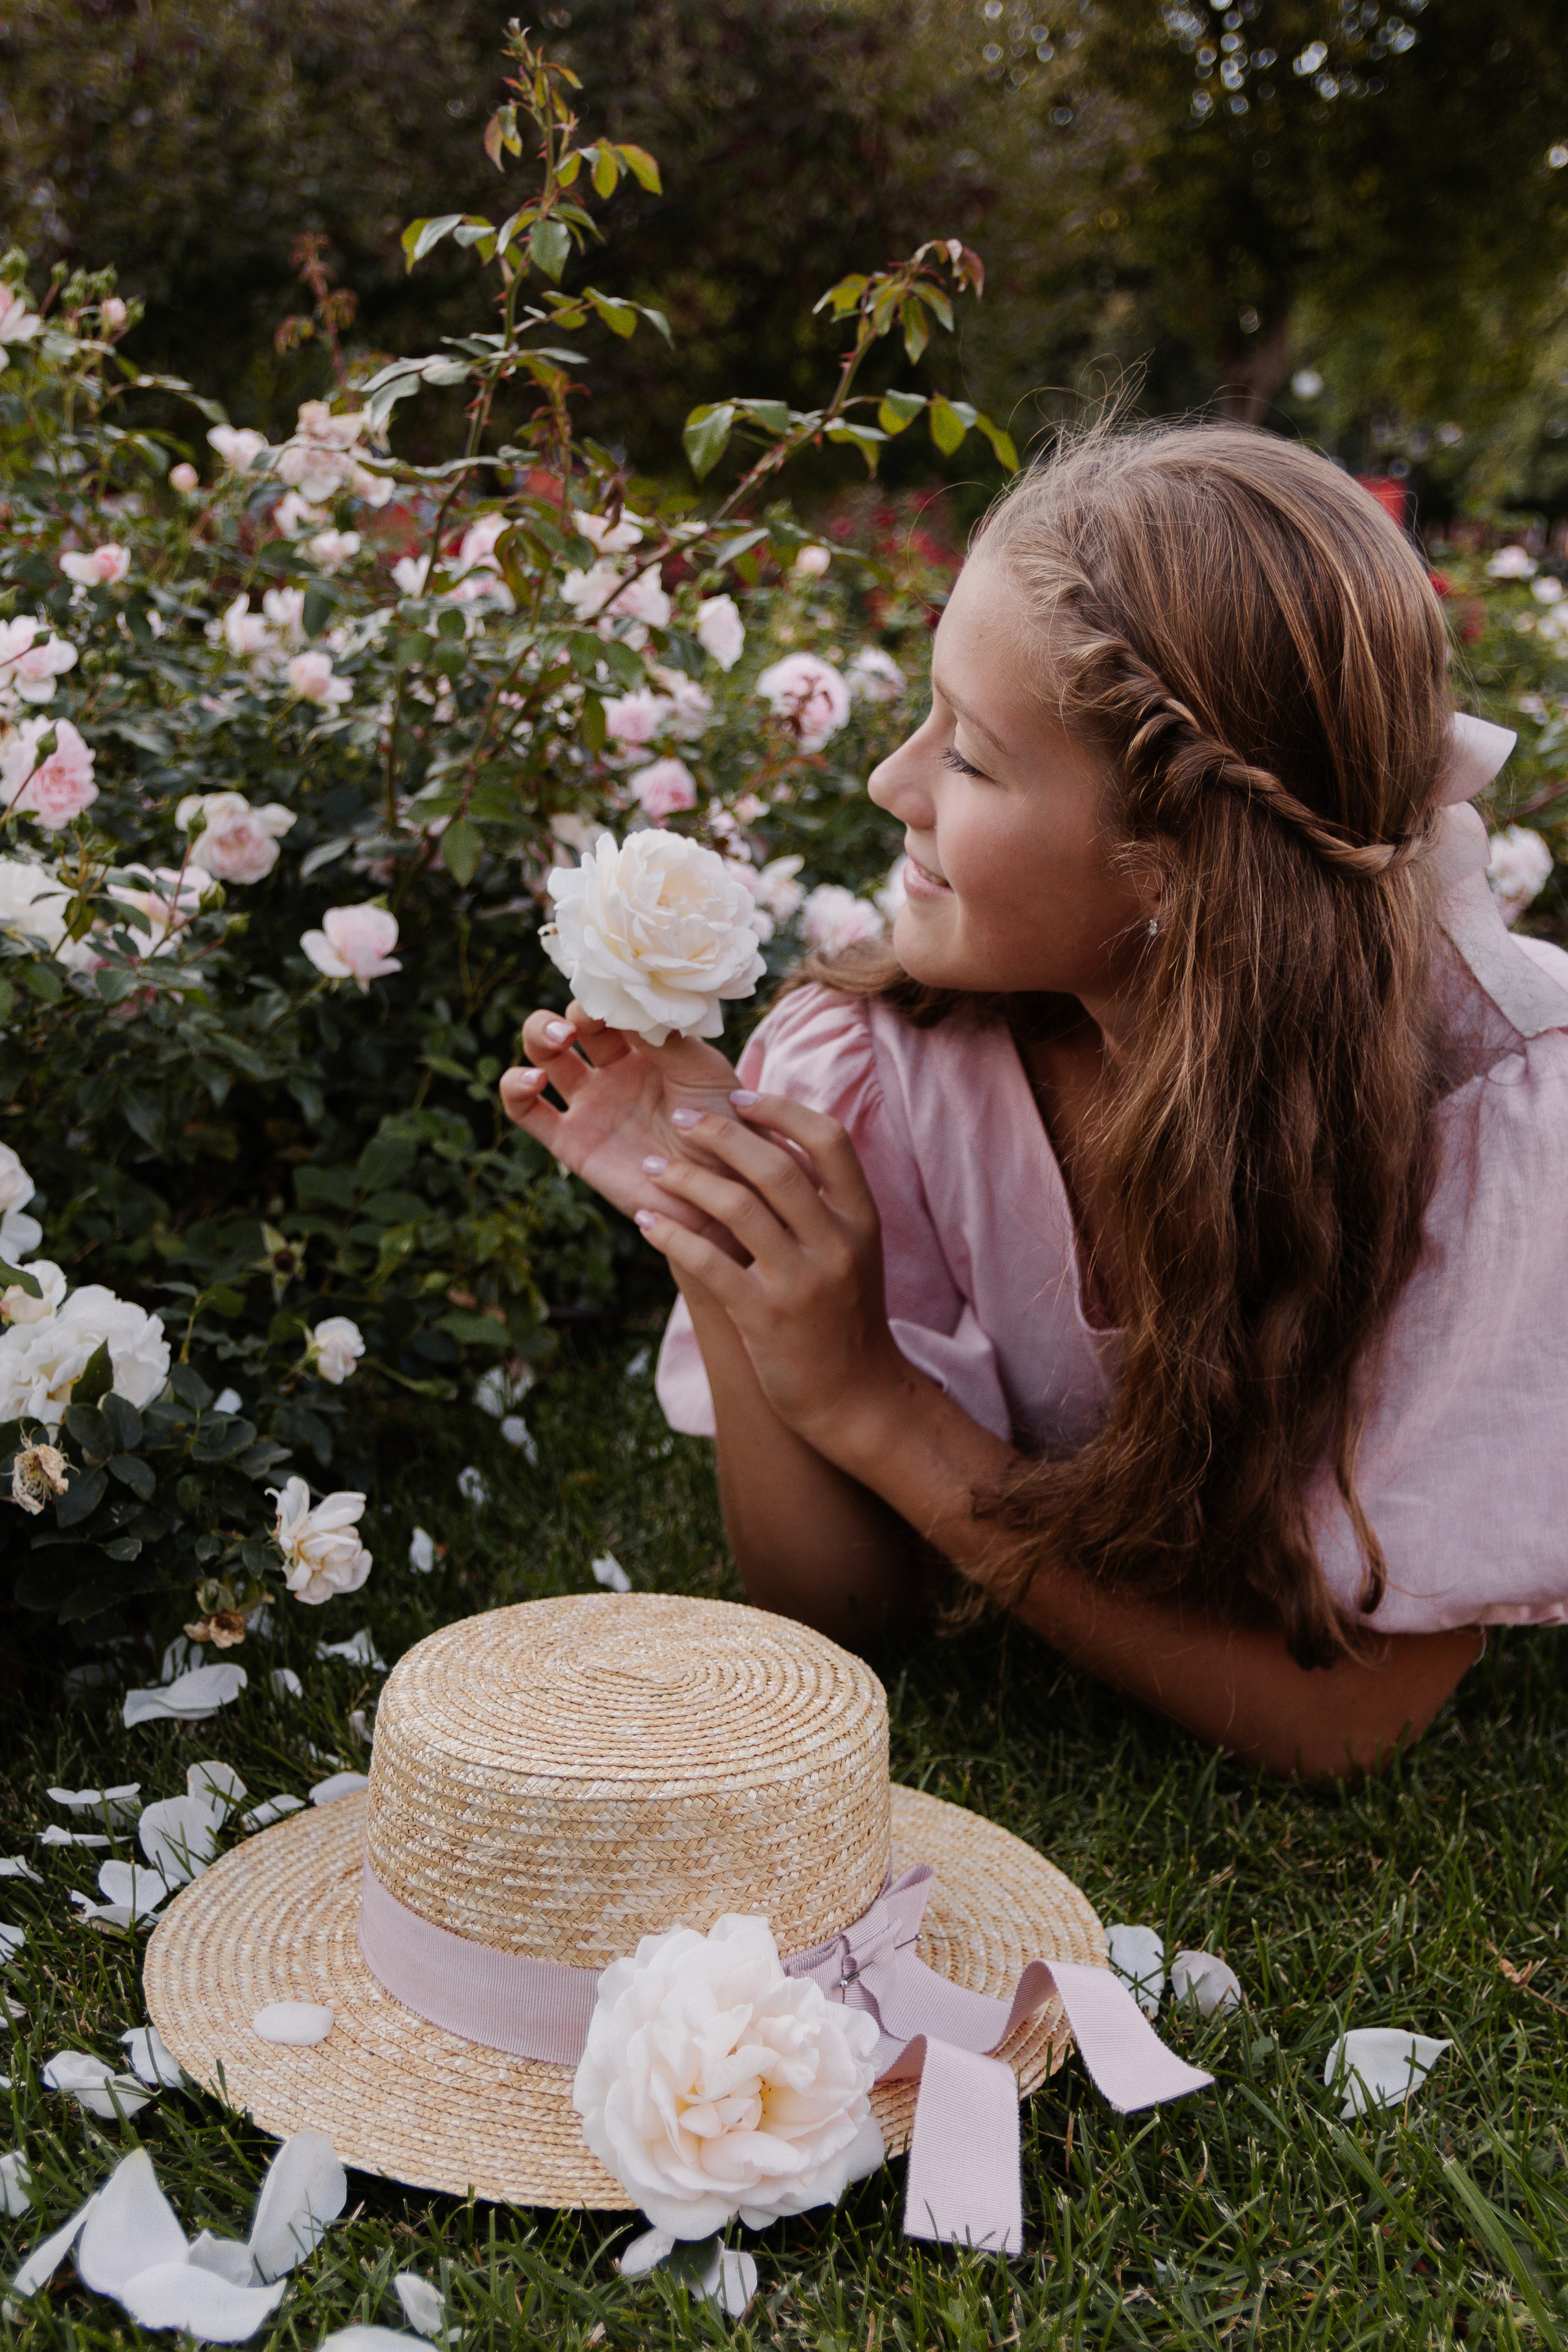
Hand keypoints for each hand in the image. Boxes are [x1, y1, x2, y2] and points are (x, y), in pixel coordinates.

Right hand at [498, 1005, 742, 1235]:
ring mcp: (590, 1106)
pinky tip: (533, 1080)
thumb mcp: (704, 1071)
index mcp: (647, 1049)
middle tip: (581, 1020)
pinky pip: (527, 1112)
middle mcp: (613, 1072)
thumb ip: (667, 1038)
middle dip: (568, 1012)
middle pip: (569, 1024)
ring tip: (558, 1039)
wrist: (725, 1194)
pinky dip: (515, 1089)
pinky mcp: (571, 1142)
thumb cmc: (727, 1128)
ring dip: (537, 1035)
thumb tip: (628, 1003)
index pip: (611, 1007)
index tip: (614, 995)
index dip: (604, 995)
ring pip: (542, 1058)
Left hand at [629, 1091, 907, 1450]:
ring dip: (685, 1179)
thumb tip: (771, 1138)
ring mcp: (802, 1282)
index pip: (830, 1139)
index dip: (782, 1109)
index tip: (740, 1094)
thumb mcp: (852, 1250)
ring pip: (737, 1208)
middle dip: (720, 1132)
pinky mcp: (766, 1319)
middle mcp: (837, 1244)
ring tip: (652, 1166)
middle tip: (679, 1117)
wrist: (857, 1398)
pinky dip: (671, 1235)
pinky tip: (647, 1222)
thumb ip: (819, 1200)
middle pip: (775, 1165)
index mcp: (861, 1218)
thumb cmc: (843, 1316)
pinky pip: (709, 1263)